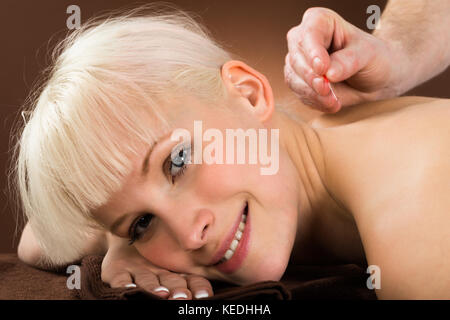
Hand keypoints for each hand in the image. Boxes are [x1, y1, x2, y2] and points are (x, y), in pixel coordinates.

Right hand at [101, 236, 212, 299]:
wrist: (125, 238)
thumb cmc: (154, 261)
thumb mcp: (173, 270)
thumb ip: (193, 282)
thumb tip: (209, 293)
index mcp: (175, 272)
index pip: (190, 280)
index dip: (197, 287)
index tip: (204, 295)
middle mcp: (157, 271)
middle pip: (170, 280)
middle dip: (177, 289)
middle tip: (183, 296)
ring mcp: (137, 270)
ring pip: (147, 280)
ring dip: (154, 288)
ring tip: (162, 294)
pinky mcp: (117, 270)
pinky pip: (120, 278)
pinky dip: (124, 284)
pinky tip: (130, 288)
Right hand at [285, 7, 399, 112]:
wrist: (374, 79)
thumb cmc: (373, 58)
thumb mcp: (368, 55)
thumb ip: (349, 61)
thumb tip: (328, 73)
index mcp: (319, 21)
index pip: (309, 33)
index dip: (313, 51)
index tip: (322, 68)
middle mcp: (304, 39)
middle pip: (296, 57)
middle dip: (310, 77)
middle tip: (326, 89)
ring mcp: (298, 61)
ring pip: (293, 78)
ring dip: (313, 93)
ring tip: (334, 100)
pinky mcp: (298, 81)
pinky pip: (299, 93)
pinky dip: (315, 101)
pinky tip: (332, 103)